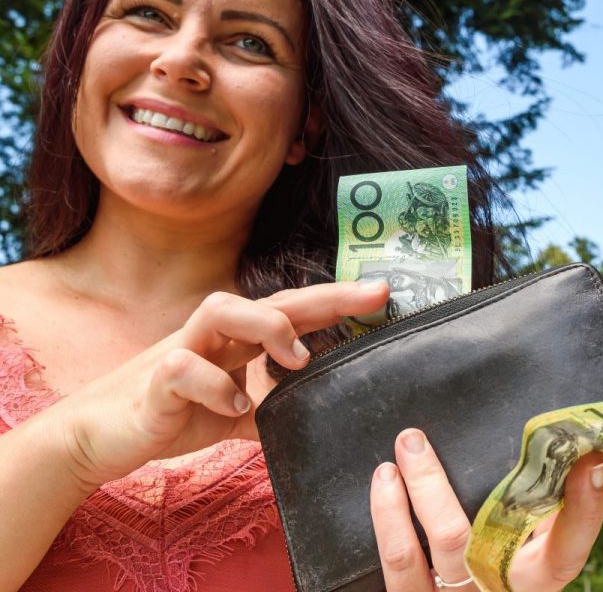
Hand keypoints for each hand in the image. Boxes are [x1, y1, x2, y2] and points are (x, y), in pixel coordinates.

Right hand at [49, 281, 389, 490]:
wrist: (94, 437)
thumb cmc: (166, 415)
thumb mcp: (230, 418)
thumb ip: (269, 415)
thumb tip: (312, 423)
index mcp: (234, 343)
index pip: (291, 312)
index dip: (335, 301)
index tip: (381, 294)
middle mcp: (211, 336)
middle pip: (270, 299)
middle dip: (324, 296)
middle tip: (372, 296)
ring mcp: (181, 352)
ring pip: (221, 308)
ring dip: (265, 327)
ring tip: (296, 361)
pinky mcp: (154, 382)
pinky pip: (184, 369)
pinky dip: (214, 388)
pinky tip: (234, 409)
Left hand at [371, 429, 602, 590]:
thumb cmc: (512, 570)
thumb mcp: (538, 546)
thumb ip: (544, 506)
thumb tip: (568, 446)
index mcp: (536, 581)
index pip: (566, 553)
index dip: (584, 510)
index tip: (589, 458)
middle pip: (460, 543)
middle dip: (429, 486)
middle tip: (414, 441)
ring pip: (410, 559)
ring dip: (392, 506)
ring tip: (388, 465)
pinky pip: (394, 571)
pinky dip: (385, 523)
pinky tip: (384, 489)